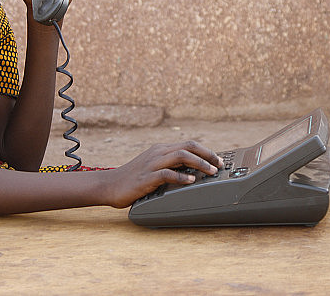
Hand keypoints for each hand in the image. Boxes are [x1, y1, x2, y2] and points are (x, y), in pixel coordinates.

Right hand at [104, 141, 223, 208]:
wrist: (109, 185)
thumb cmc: (133, 179)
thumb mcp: (153, 167)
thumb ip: (170, 166)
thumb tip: (192, 171)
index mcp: (161, 149)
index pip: (188, 144)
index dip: (206, 151)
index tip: (218, 160)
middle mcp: (158, 153)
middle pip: (188, 146)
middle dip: (207, 154)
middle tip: (220, 165)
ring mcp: (152, 164)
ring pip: (181, 156)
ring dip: (200, 164)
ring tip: (211, 172)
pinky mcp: (146, 177)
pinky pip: (167, 173)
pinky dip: (181, 177)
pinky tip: (191, 181)